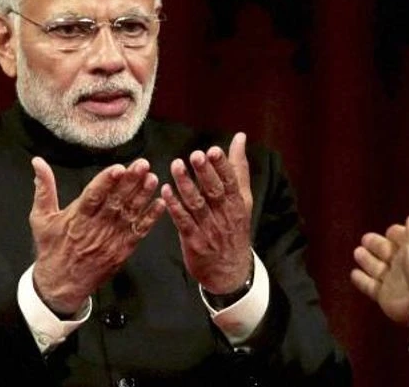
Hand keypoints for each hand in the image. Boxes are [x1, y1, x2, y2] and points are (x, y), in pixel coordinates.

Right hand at [29, 156, 164, 314]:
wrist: (61, 284)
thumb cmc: (52, 248)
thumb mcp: (41, 218)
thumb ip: (44, 189)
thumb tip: (38, 162)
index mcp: (77, 218)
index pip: (93, 196)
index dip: (106, 182)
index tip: (118, 168)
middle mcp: (96, 228)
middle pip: (116, 201)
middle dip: (130, 182)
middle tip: (142, 165)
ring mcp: (111, 239)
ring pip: (130, 214)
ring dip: (142, 196)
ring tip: (152, 178)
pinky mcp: (123, 249)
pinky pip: (139, 232)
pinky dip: (150, 218)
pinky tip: (160, 203)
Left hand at [161, 133, 253, 293]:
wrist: (230, 270)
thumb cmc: (235, 227)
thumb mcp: (243, 198)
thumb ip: (238, 167)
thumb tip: (240, 137)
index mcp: (237, 203)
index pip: (231, 182)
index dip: (222, 167)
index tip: (213, 151)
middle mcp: (224, 215)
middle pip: (214, 192)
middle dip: (204, 173)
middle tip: (195, 155)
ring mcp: (209, 229)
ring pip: (197, 205)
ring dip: (186, 185)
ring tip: (176, 166)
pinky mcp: (193, 241)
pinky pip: (183, 221)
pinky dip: (174, 206)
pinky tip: (165, 191)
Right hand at [351, 215, 408, 324]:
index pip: (402, 238)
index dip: (395, 234)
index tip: (389, 231)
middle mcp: (404, 264)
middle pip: (386, 251)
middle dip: (376, 244)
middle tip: (365, 239)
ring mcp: (393, 280)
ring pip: (376, 267)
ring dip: (366, 260)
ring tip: (357, 252)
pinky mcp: (383, 295)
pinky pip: (370, 286)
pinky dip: (361, 280)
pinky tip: (353, 273)